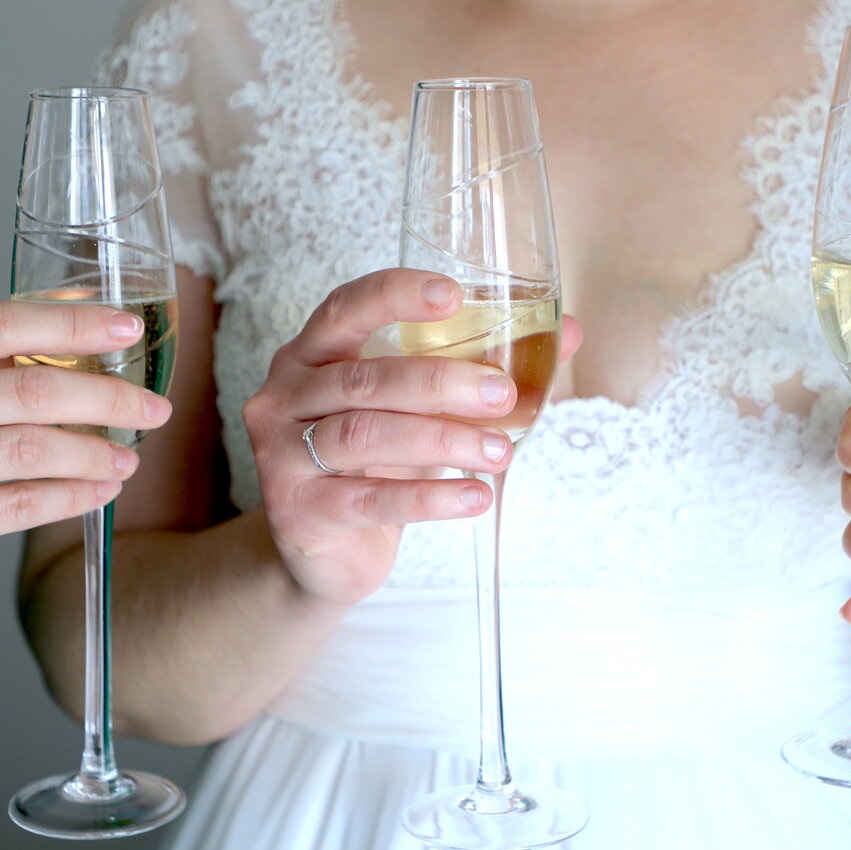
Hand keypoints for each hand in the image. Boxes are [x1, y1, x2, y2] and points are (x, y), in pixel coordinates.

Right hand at [0, 300, 171, 614]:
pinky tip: (100, 492)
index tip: (130, 330)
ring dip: (96, 454)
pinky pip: (19, 505)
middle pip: (28, 389)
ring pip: (31, 451)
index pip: (0, 323)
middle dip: (107, 399)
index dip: (74, 323)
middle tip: (153, 409)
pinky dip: (73, 498)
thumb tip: (78, 304)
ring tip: (129, 457)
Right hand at [242, 268, 581, 607]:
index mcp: (310, 355)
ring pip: (367, 436)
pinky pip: (370, 499)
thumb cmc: (373, 466)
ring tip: (501, 452)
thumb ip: (481, 370)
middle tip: (504, 395)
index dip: (395, 296)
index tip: (453, 294)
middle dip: (442, 384)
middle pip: (365, 379)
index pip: (344, 309)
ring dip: (444, 441)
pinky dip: (431, 498)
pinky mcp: (298, 512)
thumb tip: (568, 331)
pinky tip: (475, 498)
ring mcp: (283, 455)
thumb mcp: (419, 413)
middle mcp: (284, 397)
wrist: (323, 555)